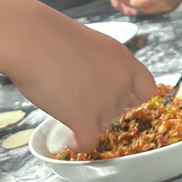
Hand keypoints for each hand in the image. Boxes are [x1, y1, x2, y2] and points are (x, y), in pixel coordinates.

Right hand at [9, 26, 156, 148]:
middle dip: (102, 107)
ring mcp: (105, 103)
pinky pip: (88, 141)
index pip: (147, 90)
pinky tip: (70, 140)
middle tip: (78, 97)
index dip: (133, 97)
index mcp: (126, 62)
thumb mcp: (94, 45)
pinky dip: (79, 143)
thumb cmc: (55, 38)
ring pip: (102, 124)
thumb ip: (106, 66)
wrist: (34, 41)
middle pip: (119, 109)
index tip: (121, 99)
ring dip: (87, 121)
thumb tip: (100, 82)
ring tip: (65, 106)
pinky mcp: (85, 119)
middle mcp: (121, 83)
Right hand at [110, 0, 148, 15]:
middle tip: (129, 12)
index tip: (116, 5)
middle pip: (118, 3)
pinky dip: (132, 10)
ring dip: (128, 11)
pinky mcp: (127, 3)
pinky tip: (137, 11)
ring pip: (123, 7)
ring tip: (135, 12)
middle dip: (123, 8)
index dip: (114, 0)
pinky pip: (128, 8)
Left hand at [128, 0, 181, 14]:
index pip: (141, 4)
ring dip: (146, 8)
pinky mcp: (169, 10)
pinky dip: (153, 9)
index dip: (135, 3)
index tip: (132, 1)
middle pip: (145, 10)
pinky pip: (158, 12)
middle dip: (140, 6)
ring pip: (151, 12)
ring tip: (146, 2)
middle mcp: (161, 5)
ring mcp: (166, 9)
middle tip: (138, 1)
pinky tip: (154, 3)